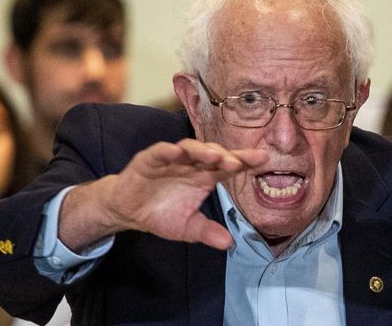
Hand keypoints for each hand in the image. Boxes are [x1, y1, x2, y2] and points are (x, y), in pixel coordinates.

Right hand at [58, 139, 266, 250]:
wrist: (128, 212)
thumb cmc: (161, 215)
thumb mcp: (187, 228)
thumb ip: (207, 231)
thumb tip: (229, 243)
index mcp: (204, 177)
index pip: (228, 166)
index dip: (245, 161)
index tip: (263, 159)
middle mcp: (191, 164)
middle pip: (213, 155)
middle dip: (226, 156)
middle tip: (238, 162)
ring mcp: (171, 160)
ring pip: (190, 149)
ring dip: (202, 151)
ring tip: (214, 156)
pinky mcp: (149, 159)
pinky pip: (161, 152)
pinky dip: (169, 151)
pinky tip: (177, 153)